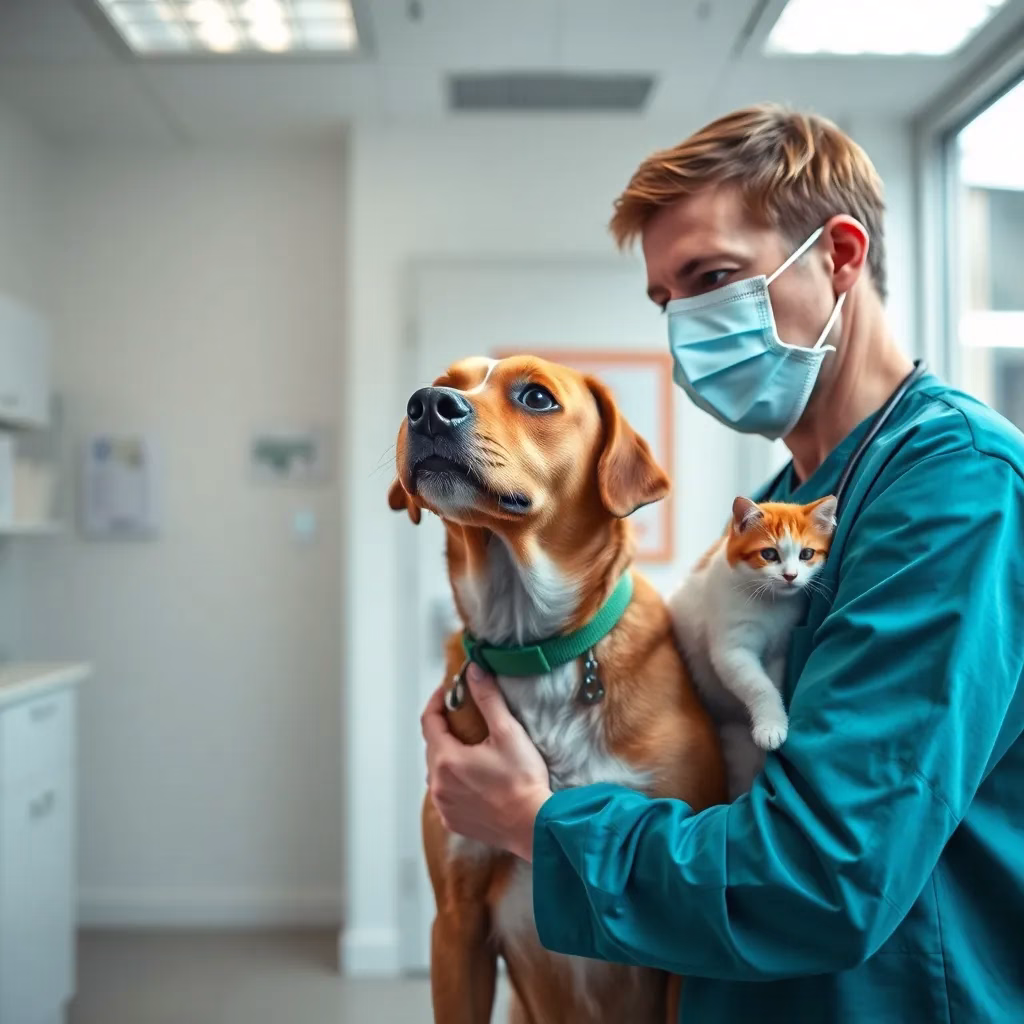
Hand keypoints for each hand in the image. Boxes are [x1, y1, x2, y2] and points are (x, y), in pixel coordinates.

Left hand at [421, 663, 552, 860]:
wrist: (534, 826)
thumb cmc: (522, 781)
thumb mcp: (507, 732)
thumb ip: (488, 699)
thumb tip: (474, 671)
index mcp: (446, 760)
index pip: (429, 721)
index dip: (437, 702)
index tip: (447, 690)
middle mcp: (438, 785)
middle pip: (432, 746)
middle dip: (444, 728)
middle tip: (463, 716)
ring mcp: (444, 806)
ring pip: (437, 771)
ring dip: (447, 755)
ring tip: (469, 746)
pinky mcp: (453, 821)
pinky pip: (445, 794)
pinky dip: (453, 781)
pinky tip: (472, 777)